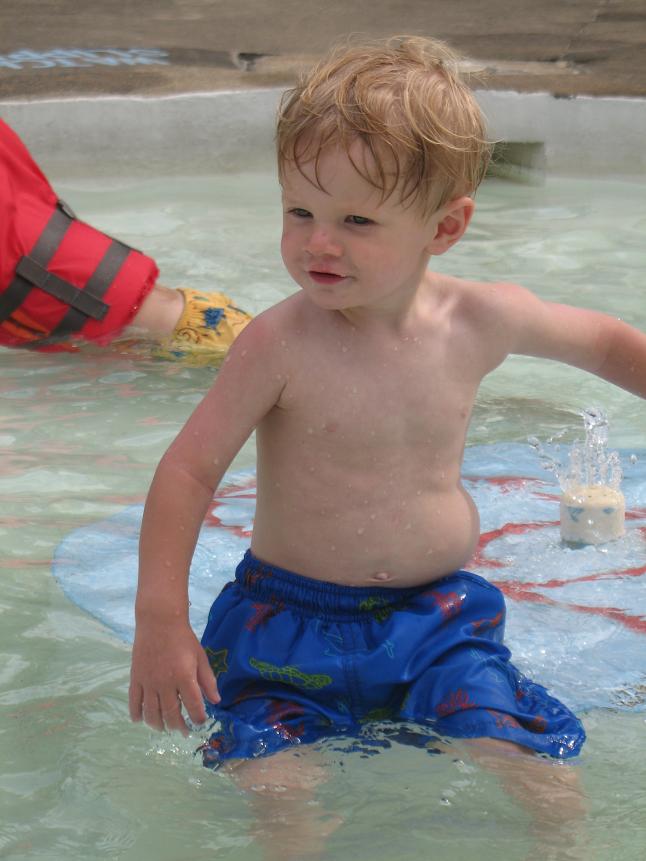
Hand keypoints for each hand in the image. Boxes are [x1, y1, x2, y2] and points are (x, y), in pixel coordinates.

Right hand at [129, 618, 219, 735]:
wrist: (159, 622)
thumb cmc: (183, 639)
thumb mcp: (200, 657)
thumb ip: (208, 681)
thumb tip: (216, 700)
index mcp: (184, 677)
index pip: (193, 706)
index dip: (198, 718)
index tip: (200, 722)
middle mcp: (166, 683)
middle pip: (171, 714)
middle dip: (179, 726)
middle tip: (183, 731)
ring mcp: (148, 682)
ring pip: (151, 712)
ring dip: (158, 725)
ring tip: (164, 728)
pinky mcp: (136, 678)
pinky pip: (134, 701)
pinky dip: (136, 714)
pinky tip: (140, 720)